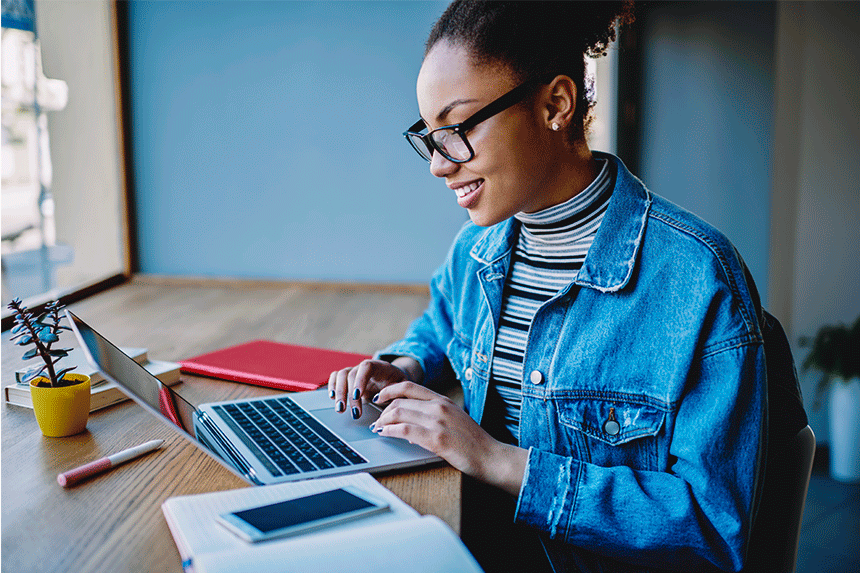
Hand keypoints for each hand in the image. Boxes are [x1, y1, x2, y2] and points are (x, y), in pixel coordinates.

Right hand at [327, 358, 415, 419]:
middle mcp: (364, 367)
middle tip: (353, 412)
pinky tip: (332, 398)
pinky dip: (332, 386)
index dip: (360, 380)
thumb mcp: (403, 387)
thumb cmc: (398, 384)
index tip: (358, 396)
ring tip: (340, 409)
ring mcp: (355, 371)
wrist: (394, 379)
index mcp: (379, 366)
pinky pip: (336, 377)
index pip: (366, 367)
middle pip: (351, 374)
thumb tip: (382, 400)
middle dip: (349, 395)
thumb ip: (396, 392)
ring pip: (341, 376)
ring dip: (338, 393)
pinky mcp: (348, 378)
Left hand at [370, 382, 527, 495]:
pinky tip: (385, 434)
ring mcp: (438, 422)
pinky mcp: (436, 439)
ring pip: (399, 413)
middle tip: (377, 420)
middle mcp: (439, 407)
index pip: (409, 386)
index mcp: (443, 400)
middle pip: (400, 400)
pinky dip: (390, 431)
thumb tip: (410, 426)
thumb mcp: (454, 421)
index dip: (390, 390)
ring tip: (378, 428)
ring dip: (383, 421)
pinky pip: (404, 430)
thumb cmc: (474, 442)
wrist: (491, 457)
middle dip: (383, 410)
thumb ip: (434, 418)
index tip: (380, 398)